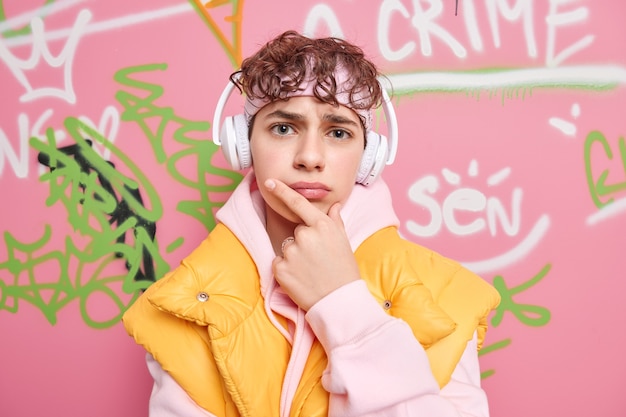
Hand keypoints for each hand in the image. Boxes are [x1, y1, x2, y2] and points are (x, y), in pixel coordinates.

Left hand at [265, 179, 360, 310]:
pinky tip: (301, 278)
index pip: (297, 203)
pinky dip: (286, 270)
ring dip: (294, 257)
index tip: (268, 181)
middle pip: (296, 232)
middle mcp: (305, 235)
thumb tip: (333, 205)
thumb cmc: (344, 270)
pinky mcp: (280, 269)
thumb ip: (335, 221)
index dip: (281, 191)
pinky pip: (278, 263)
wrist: (339, 300)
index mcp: (321, 225)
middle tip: (318, 259)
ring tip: (310, 270)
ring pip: (287, 248)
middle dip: (303, 242)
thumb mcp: (343, 241)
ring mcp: (291, 252)